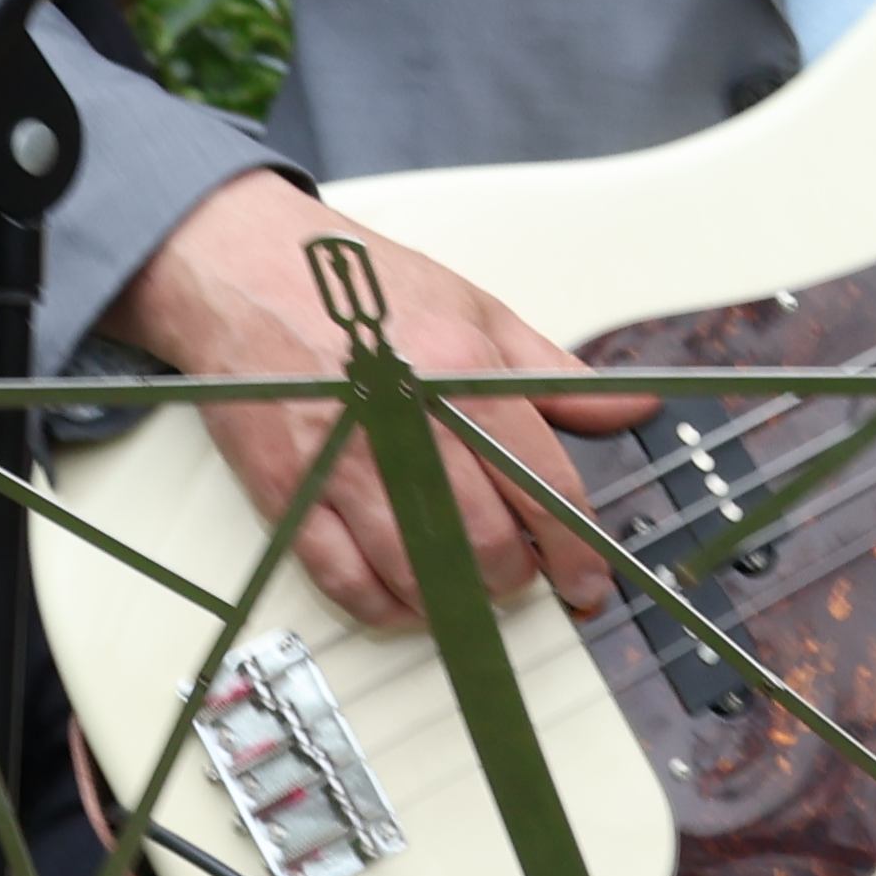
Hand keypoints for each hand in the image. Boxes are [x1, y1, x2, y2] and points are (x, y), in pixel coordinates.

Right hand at [106, 172, 655, 624]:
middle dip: (515, 577)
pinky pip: (344, 579)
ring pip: (418, 570)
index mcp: (461, 370)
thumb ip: (556, 374)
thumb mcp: (477, 310)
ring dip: (455, 599)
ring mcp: (341, 459)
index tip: (587, 580)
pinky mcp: (287, 489)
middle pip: (484, 538)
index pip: (539, 480)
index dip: (573, 544)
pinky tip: (404, 601)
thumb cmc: (364, 289)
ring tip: (469, 589)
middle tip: (524, 578)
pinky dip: (383, 606)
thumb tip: (630, 409)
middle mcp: (405, 419)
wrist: (244, 269)